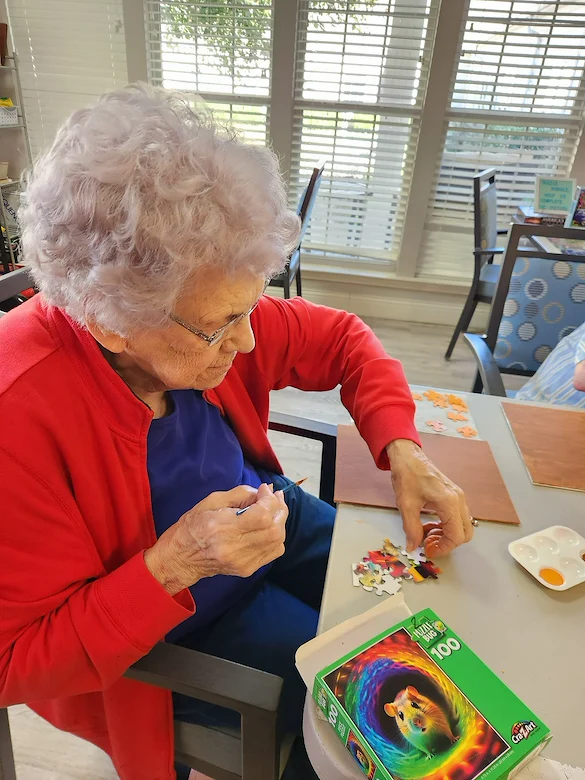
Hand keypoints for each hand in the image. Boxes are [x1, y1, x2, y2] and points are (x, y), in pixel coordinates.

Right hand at [144, 483, 287, 594]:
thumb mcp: (212, 501)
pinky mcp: (247, 569)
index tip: (264, 490)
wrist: (180, 558)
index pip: (261, 516)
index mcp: (222, 529)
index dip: (269, 500)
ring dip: (280, 522)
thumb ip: (241, 493)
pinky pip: (274, 552)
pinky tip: (267, 526)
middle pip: (273, 529)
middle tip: (273, 497)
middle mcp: (234, 548)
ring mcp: (242, 562)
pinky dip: (276, 536)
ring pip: (277, 541)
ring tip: (272, 510)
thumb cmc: (192, 526)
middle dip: (279, 509)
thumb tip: (264, 490)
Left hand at [387, 439, 472, 556]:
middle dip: (448, 543)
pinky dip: (447, 526)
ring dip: (447, 535)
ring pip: (463, 526)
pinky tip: (430, 524)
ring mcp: (459, 497)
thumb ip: (411, 529)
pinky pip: (457, 518)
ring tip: (426, 533)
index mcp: (449, 502)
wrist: (408, 457)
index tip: (428, 550)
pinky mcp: (454, 496)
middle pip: (465, 533)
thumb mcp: (405, 505)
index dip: (443, 548)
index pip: (457, 536)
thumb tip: (413, 547)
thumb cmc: (407, 476)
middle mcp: (459, 500)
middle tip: (428, 543)